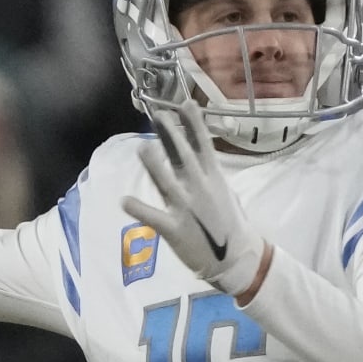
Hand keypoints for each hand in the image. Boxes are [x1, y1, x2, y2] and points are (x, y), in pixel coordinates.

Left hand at [120, 102, 270, 297]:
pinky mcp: (175, 229)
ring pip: (167, 182)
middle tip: (158, 115)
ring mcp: (187, 208)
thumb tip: (199, 154)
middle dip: (171, 135)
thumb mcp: (224, 192)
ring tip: (143, 149)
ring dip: (154, 165)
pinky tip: (125, 200)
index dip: (193, 123)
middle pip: (183, 156)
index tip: (185, 103)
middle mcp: (200, 188)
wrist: (237, 258)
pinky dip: (139, 209)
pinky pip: (154, 217)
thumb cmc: (230, 224)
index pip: (202, 145)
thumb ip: (208, 173)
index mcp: (213, 178)